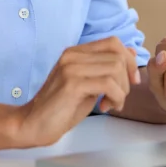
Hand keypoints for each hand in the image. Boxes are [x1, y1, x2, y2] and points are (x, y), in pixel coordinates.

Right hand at [13, 36, 140, 146]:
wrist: (33, 124)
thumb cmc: (61, 107)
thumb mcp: (89, 84)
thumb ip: (106, 69)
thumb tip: (131, 53)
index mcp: (76, 52)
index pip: (113, 42)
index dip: (130, 60)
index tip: (132, 81)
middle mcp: (73, 55)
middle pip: (118, 55)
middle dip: (127, 79)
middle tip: (118, 98)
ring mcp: (71, 67)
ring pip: (116, 68)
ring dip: (122, 90)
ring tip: (111, 104)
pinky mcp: (72, 84)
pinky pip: (108, 84)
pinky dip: (116, 98)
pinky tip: (105, 107)